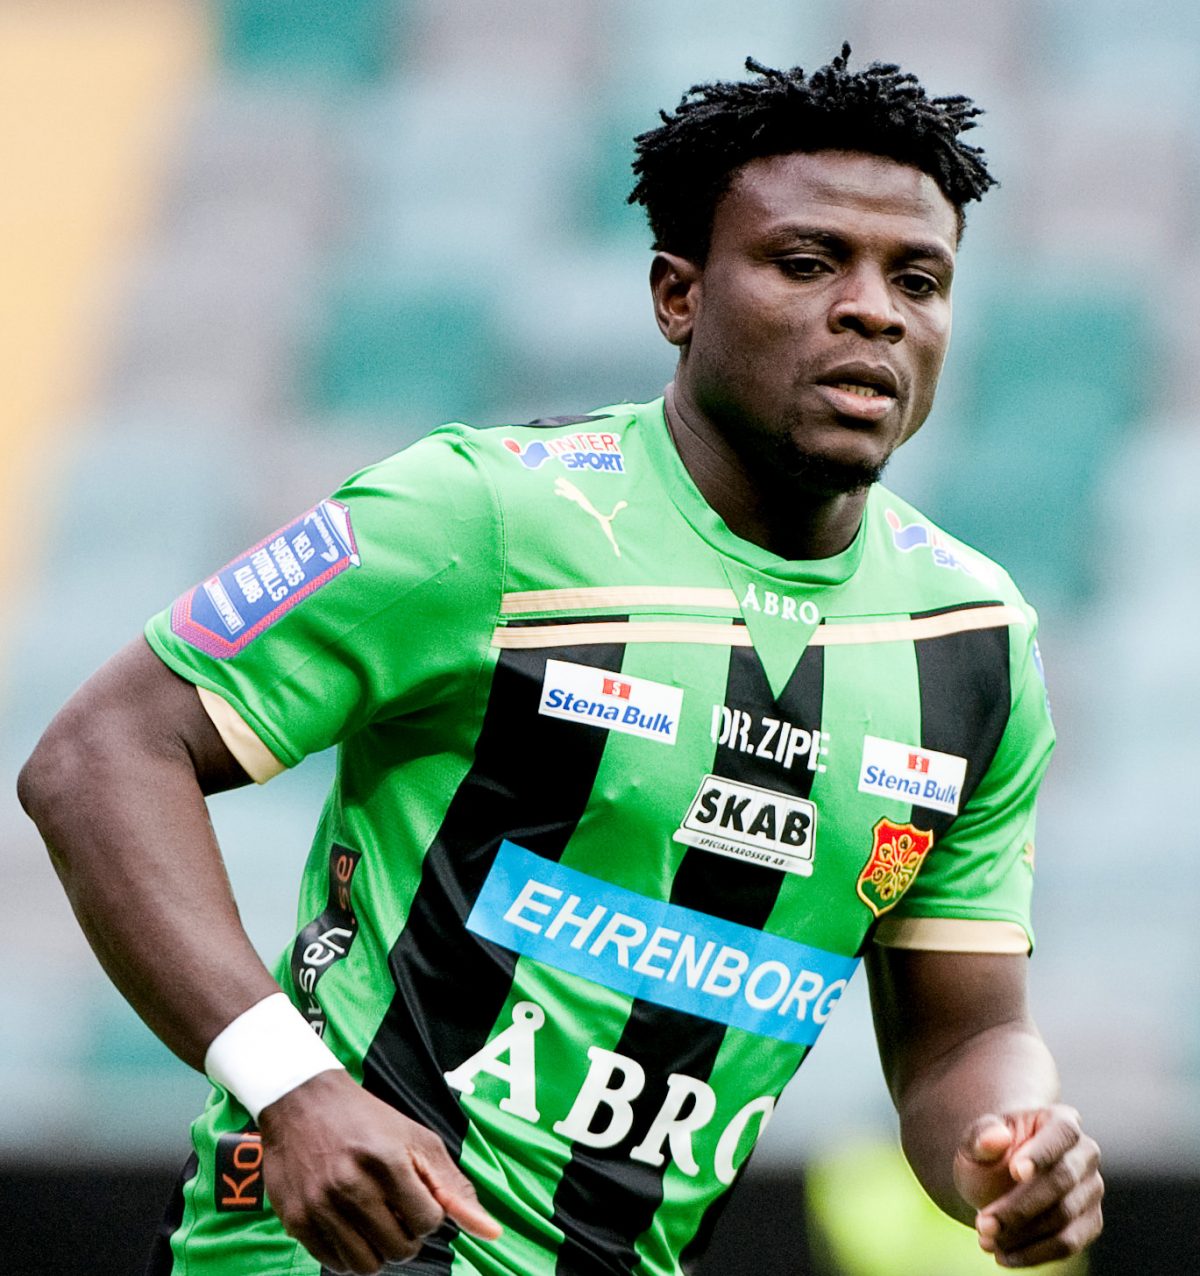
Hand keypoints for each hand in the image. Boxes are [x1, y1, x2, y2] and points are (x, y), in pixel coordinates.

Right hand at [257, 1070, 500, 1274]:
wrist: (303, 1103)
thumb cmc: (369, 1121)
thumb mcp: (419, 1142)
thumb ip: (454, 1189)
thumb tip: (493, 1233)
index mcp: (387, 1161)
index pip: (428, 1223)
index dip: (429, 1212)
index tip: (416, 1194)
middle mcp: (351, 1186)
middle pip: (399, 1250)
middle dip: (406, 1235)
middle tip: (396, 1209)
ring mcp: (320, 1206)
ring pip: (366, 1266)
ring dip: (378, 1250)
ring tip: (374, 1220)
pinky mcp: (296, 1220)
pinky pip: (334, 1264)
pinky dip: (349, 1253)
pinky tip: (350, 1225)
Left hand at [953, 1105, 1101, 1267]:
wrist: (996, 1178)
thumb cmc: (988, 1153)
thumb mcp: (976, 1141)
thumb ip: (981, 1136)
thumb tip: (996, 1138)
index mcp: (1062, 1120)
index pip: (1061, 1133)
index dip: (1041, 1153)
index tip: (1015, 1171)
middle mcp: (1085, 1153)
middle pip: (1061, 1181)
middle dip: (1020, 1207)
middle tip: (983, 1224)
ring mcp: (1091, 1189)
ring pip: (1064, 1218)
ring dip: (1023, 1235)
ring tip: (986, 1241)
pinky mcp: (1090, 1223)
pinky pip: (1068, 1243)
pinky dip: (1035, 1253)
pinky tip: (1004, 1256)